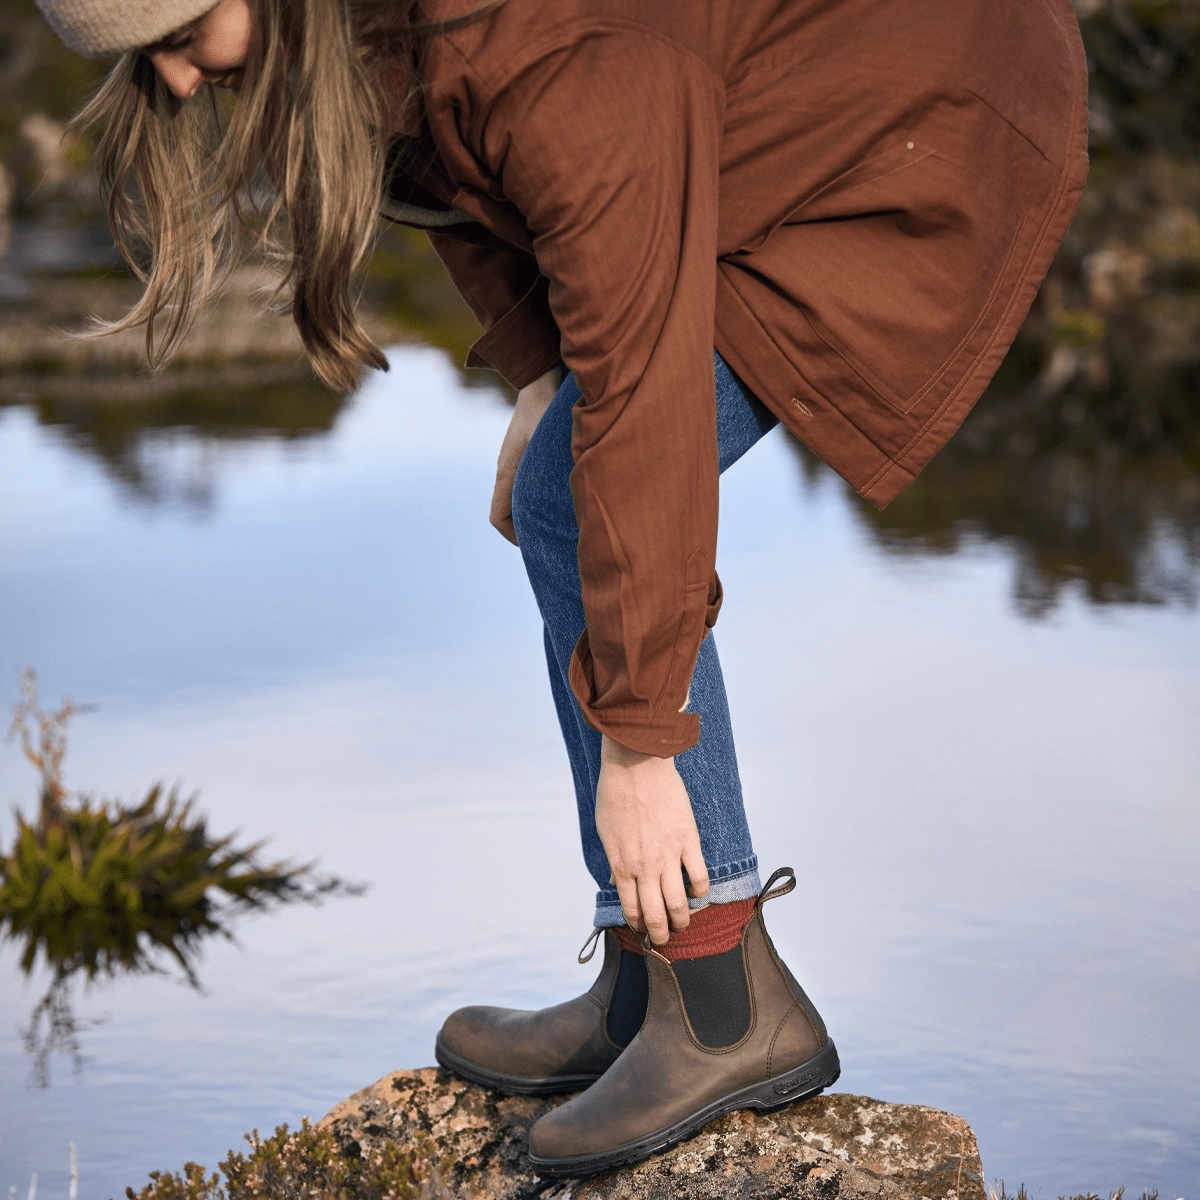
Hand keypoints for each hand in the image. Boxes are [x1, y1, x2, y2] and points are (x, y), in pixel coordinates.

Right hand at [490, 365, 563, 543]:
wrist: (543, 376)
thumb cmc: (545, 409)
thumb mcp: (546, 442)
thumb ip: (551, 470)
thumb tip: (565, 502)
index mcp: (506, 472)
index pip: (499, 518)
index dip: (515, 537)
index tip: (538, 546)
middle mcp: (508, 471)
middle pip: (510, 513)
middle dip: (530, 530)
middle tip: (557, 541)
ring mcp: (517, 463)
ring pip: (520, 499)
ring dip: (538, 513)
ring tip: (565, 524)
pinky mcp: (528, 455)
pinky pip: (530, 484)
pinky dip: (543, 496)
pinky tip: (569, 497)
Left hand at [594, 734, 709, 945]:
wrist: (635, 766)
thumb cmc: (615, 794)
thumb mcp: (605, 832)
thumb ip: (614, 860)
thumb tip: (616, 881)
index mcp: (622, 865)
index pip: (631, 908)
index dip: (639, 925)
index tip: (644, 930)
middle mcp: (645, 867)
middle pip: (655, 913)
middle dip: (661, 933)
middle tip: (665, 939)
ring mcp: (668, 855)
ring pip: (679, 902)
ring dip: (682, 919)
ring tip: (684, 923)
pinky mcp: (688, 841)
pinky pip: (698, 875)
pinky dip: (700, 890)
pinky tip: (699, 892)